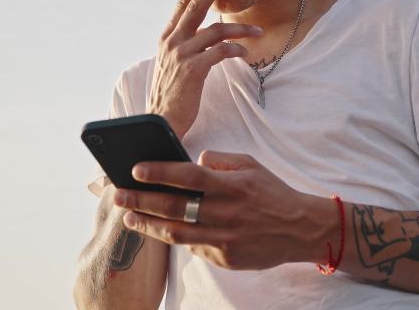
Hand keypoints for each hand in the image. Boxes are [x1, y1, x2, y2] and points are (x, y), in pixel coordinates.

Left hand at [113, 151, 336, 269]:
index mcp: (233, 186)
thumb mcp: (251, 165)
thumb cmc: (272, 193)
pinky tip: (157, 229)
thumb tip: (192, 160)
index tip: (136, 169)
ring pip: (177, 232)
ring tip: (128, 215)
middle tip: (118, 194)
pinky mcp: (225, 257)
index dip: (160, 172)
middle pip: (175, 206)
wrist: (300, 229)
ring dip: (147, 224)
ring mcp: (225, 238)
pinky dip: (173, 237)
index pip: (189, 177)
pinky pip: (193, 246)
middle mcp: (227, 213)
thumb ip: (220, 160)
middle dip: (141, 199)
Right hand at [148, 0, 262, 138]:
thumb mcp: (172, 63)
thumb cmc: (172, 93)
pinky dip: (236, 49)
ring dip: (240, 29)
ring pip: (215, 30)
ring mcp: (181, 54)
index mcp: (167, 37)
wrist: (162, 120)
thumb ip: (183, 45)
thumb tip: (199, 32)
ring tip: (258, 31)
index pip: (182, 5)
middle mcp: (172, 41)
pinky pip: (220, 51)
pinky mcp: (192, 70)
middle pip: (196, 7)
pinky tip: (245, 52)